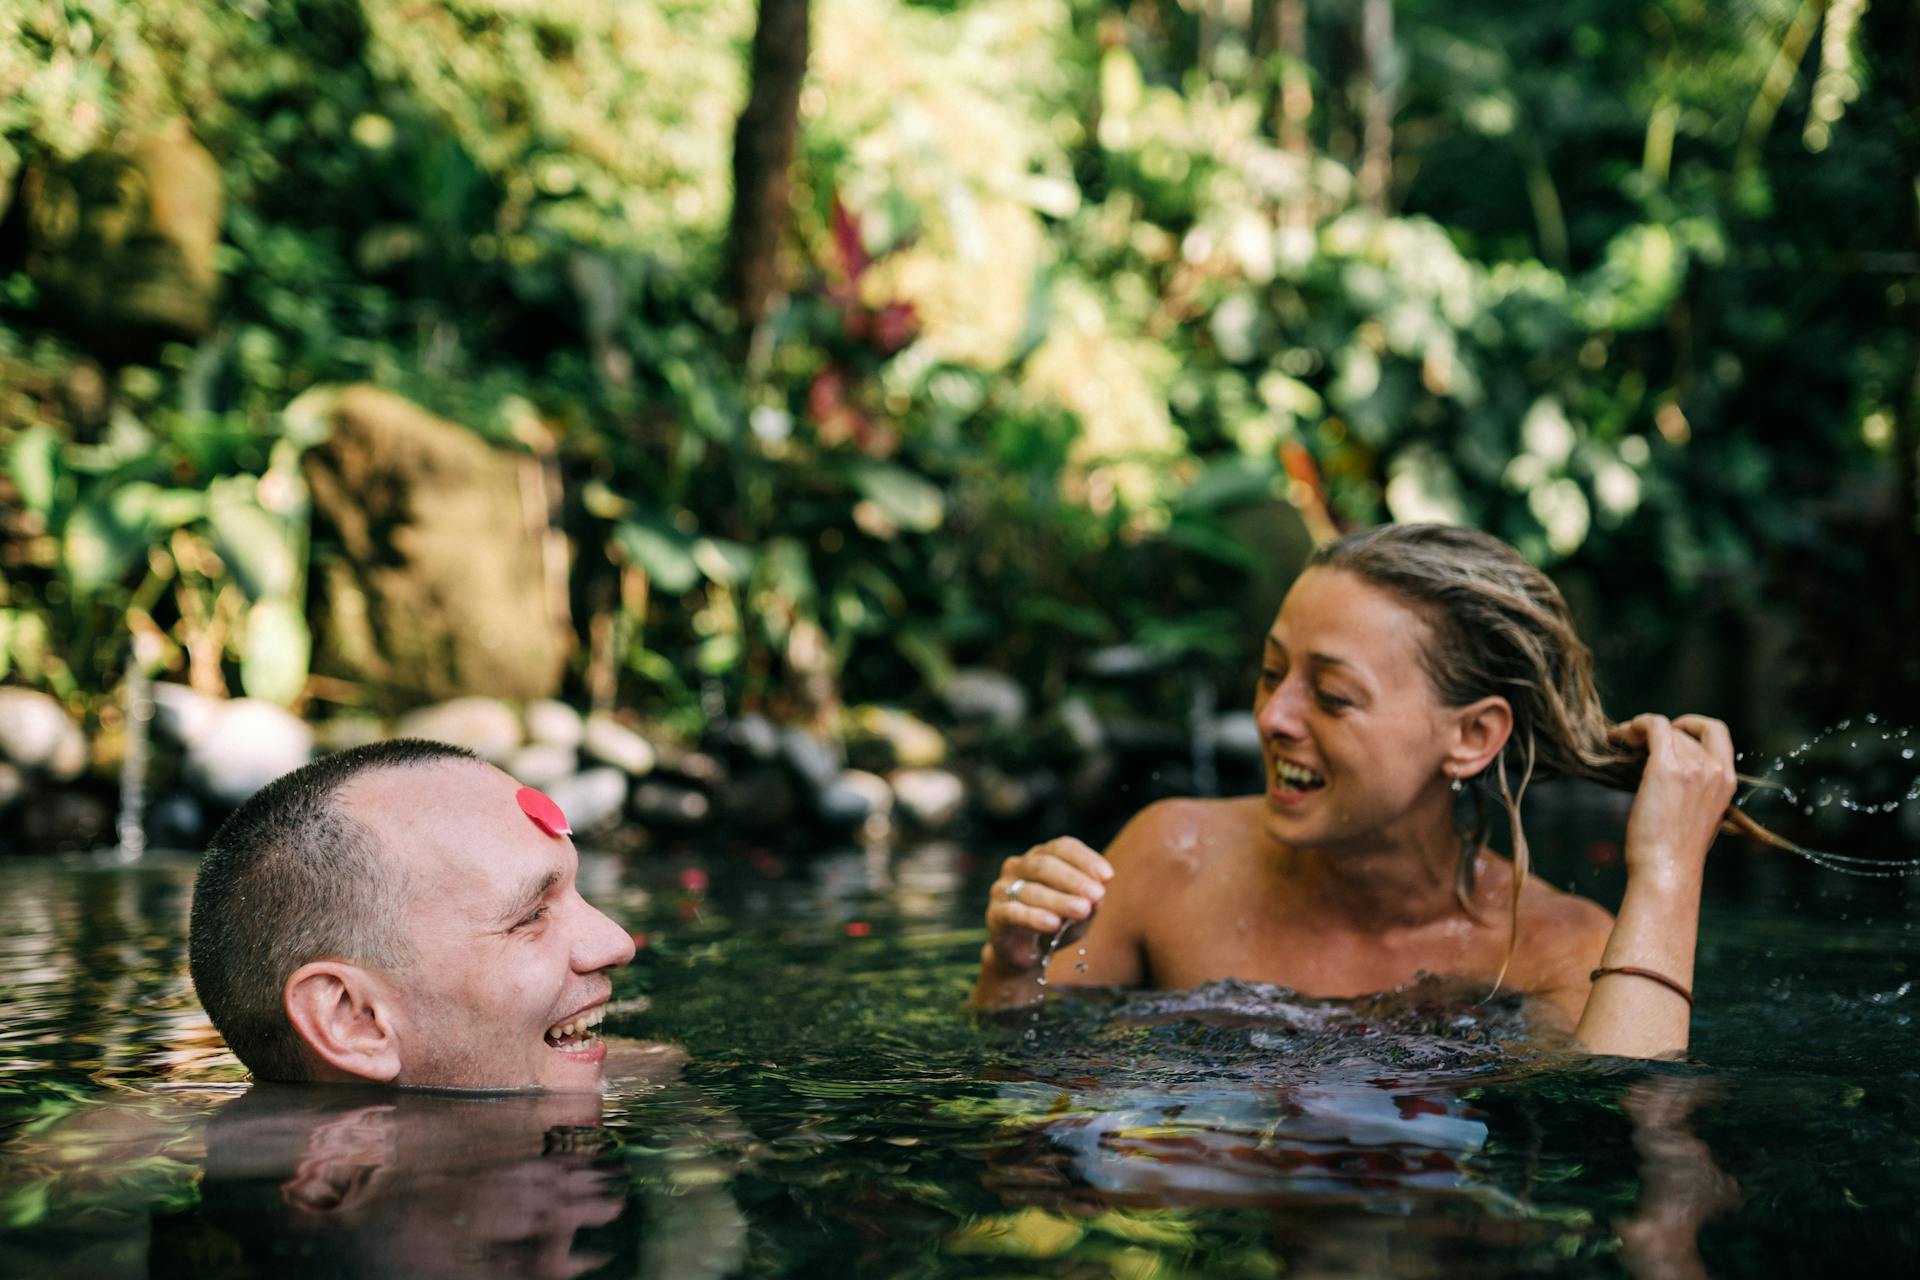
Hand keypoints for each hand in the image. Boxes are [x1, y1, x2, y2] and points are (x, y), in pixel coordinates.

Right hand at [984, 836, 1113, 973]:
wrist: (1027, 954)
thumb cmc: (1057, 925)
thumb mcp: (1081, 914)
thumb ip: (1091, 903)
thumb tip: (1099, 895)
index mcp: (1042, 856)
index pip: (1062, 847)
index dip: (1085, 859)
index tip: (1107, 876)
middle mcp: (1019, 866)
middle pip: (1045, 865)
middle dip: (1073, 879)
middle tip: (1097, 894)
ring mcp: (1003, 889)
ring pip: (1031, 889)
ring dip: (1059, 900)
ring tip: (1082, 910)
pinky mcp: (994, 915)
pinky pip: (1013, 913)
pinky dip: (1034, 917)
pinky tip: (1053, 924)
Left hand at [1612, 713, 1736, 885]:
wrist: (1667, 870)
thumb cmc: (1674, 853)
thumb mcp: (1699, 817)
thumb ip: (1695, 791)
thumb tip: (1669, 774)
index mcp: (1728, 782)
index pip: (1717, 733)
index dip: (1692, 725)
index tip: (1669, 734)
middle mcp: (1716, 770)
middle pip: (1683, 733)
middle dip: (1657, 734)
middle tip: (1633, 743)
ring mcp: (1693, 768)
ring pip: (1665, 730)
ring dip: (1639, 730)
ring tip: (1619, 740)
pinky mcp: (1666, 769)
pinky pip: (1653, 726)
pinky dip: (1634, 724)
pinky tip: (1617, 735)